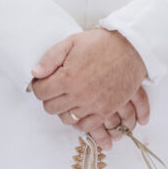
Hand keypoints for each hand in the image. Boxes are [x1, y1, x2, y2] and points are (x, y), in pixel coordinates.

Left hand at [31, 29, 148, 134]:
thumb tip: (35, 73)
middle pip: (51, 108)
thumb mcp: (71, 42)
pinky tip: (80, 109)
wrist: (131, 49)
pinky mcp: (107, 110)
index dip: (39, 86)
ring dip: (65, 109)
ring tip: (69, 97)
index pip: (41, 93)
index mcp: (68, 78)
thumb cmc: (102, 44)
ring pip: (67, 119)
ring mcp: (93, 105)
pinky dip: (81, 121)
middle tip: (55, 88)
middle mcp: (79, 95)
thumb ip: (50, 58)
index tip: (43, 82)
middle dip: (50, 98)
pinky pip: (86, 126)